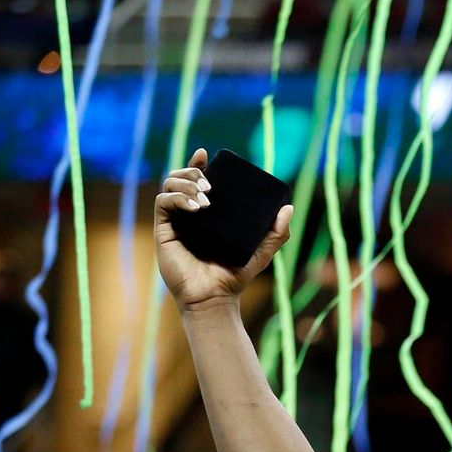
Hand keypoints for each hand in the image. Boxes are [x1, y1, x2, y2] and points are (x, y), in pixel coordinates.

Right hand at [155, 148, 292, 310]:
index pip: (197, 181)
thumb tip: (288, 207)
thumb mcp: (262, 252)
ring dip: (186, 183)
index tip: (205, 154)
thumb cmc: (235, 275)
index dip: (197, 163)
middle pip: (180, 178)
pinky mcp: (164, 231)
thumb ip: (277, 233)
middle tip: (210, 184)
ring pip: (169, 186)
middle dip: (193, 172)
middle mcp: (189, 214)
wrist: (215, 298)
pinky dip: (177, 198)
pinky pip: (163, 203)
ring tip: (206, 196)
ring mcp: (175, 222)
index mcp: (208, 213)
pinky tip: (196, 207)